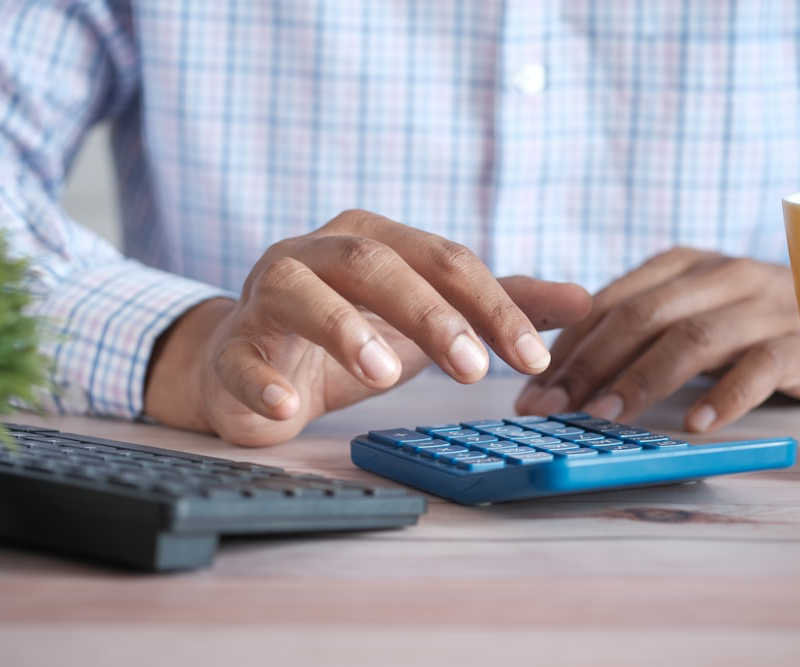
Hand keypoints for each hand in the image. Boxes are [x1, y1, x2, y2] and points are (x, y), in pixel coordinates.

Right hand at [145, 210, 590, 445]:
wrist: (259, 361)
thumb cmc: (352, 334)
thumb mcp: (429, 318)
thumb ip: (498, 306)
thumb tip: (584, 300)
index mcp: (374, 240)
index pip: (443, 259)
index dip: (491, 305)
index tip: (532, 358)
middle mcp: (318, 253)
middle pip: (375, 262)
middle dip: (428, 312)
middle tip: (474, 369)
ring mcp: (267, 295)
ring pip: (301, 292)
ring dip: (343, 329)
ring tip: (384, 374)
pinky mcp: (233, 346)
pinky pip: (241, 358)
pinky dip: (262, 383)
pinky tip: (288, 409)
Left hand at [516, 247, 799, 431]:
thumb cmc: (745, 323)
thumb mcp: (687, 313)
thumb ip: (635, 331)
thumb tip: (559, 378)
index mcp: (681, 266)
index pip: (608, 303)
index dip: (566, 348)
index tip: (532, 390)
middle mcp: (720, 276)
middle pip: (641, 317)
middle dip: (588, 365)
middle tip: (551, 409)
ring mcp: (764, 305)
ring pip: (692, 338)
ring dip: (640, 380)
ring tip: (603, 417)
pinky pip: (762, 365)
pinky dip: (726, 395)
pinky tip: (695, 423)